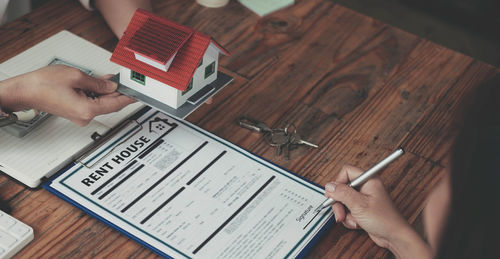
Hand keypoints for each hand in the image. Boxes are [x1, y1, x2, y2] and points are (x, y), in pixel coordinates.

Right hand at [0, 65, 134, 125]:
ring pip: (101, 103)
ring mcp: (80, 116)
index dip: (129, 97)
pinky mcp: (75, 112)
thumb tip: (112, 84)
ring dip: (106, 91)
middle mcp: (85, 117)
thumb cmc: (43, 84)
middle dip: (117, 91)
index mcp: (88, 110)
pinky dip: (97, 94)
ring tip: (108, 78)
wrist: (25, 91)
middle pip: (110, 104)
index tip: (139, 93)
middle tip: (125, 79)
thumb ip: (98, 82)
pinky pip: (92, 103)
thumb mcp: (77, 76)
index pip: (116, 104)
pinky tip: (97, 85)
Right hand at [325, 165, 431, 258]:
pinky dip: (349, 218)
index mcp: (368, 180)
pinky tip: (357, 223)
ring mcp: (363, 199)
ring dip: (345, 213)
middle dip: (339, 203)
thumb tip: (330, 186)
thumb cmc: (384, 220)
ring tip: (353, 220)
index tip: (334, 194)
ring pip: (343, 201)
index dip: (338, 182)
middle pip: (342, 188)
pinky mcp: (361, 209)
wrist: (394, 237)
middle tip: (340, 212)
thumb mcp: (359, 205)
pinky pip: (348, 210)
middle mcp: (366, 187)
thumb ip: (342, 193)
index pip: (346, 172)